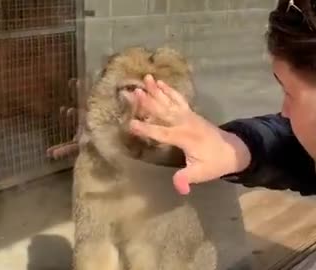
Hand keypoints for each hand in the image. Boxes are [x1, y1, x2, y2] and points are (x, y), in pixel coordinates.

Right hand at [128, 75, 250, 194]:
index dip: (146, 129)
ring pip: (169, 101)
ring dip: (157, 90)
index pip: (161, 133)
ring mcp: (188, 115)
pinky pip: (178, 98)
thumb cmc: (215, 163)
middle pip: (163, 111)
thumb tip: (179, 188)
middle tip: (135, 91)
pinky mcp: (190, 112)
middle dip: (148, 101)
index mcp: (184, 138)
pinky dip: (169, 90)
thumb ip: (187, 178)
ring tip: (146, 78)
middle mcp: (185, 123)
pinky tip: (160, 82)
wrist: (234, 150)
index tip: (130, 124)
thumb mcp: (201, 173)